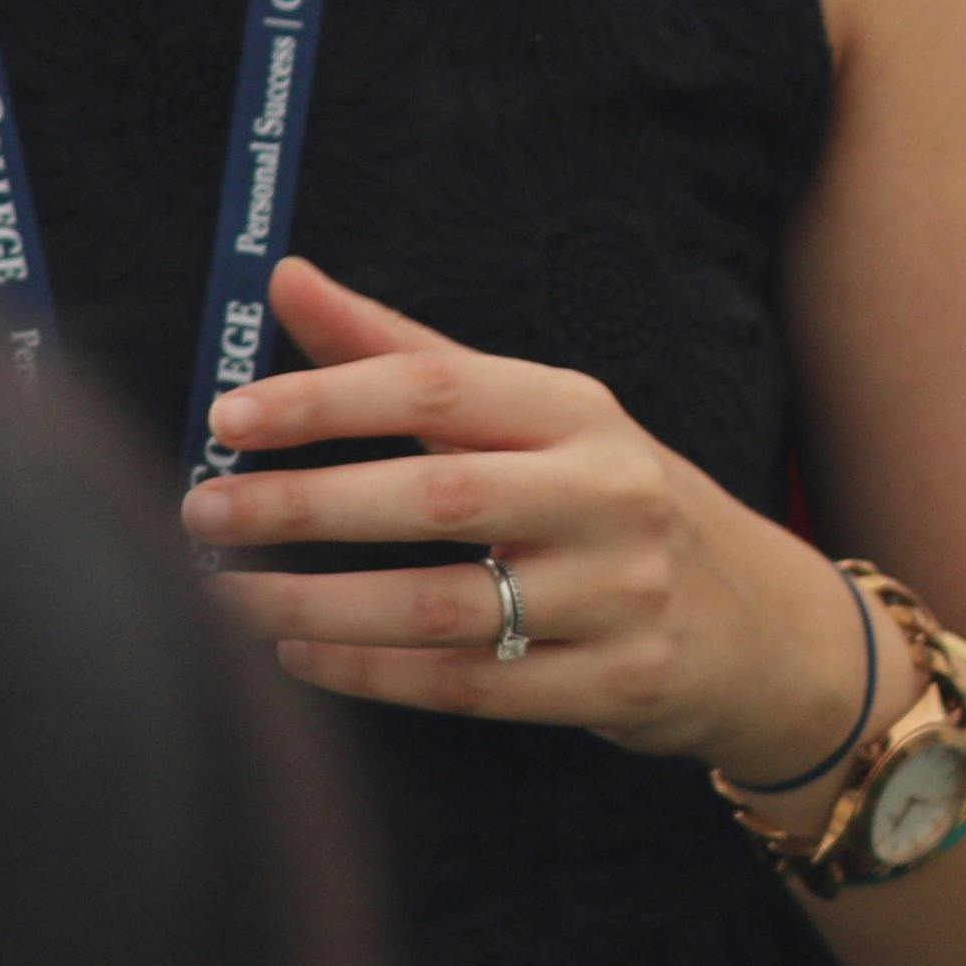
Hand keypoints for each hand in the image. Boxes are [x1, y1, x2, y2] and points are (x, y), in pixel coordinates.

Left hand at [189, 257, 880, 781]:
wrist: (764, 626)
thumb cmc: (614, 503)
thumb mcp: (540, 417)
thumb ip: (407, 353)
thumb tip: (287, 278)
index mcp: (579, 412)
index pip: (442, 388)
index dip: (330, 397)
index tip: (230, 414)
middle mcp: (607, 494)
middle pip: (440, 497)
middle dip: (307, 504)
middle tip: (202, 510)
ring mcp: (617, 595)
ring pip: (443, 606)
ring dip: (318, 607)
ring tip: (225, 599)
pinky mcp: (614, 684)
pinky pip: (467, 687)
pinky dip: (369, 676)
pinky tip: (296, 661)